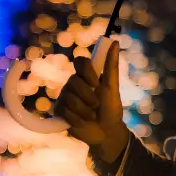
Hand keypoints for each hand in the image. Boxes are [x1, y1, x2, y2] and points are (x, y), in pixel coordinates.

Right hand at [55, 40, 128, 161]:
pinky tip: (83, 122)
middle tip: (97, 106)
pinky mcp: (60, 112)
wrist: (106, 132)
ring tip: (92, 117)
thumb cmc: (111, 109)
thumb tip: (115, 42)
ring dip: (85, 111)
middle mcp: (73, 84)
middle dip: (88, 97)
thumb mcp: (112, 88)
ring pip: (69, 99)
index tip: (96, 83)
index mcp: (86, 76)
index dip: (86, 72)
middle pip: (73, 82)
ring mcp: (65, 98)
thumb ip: (112, 66)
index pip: (79, 62)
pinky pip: (64, 111)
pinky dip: (77, 119)